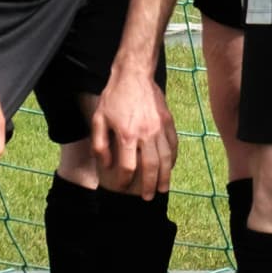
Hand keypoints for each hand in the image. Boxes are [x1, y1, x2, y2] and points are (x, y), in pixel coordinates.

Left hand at [86, 64, 177, 198]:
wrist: (134, 74)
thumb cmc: (113, 97)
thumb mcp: (98, 119)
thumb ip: (100, 145)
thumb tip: (106, 164)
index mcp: (127, 135)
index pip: (128, 166)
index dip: (125, 180)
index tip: (123, 186)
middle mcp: (146, 134)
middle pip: (151, 167)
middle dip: (150, 185)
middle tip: (148, 198)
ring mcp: (159, 128)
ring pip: (166, 158)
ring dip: (165, 176)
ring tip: (163, 189)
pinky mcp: (168, 121)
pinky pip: (173, 145)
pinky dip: (173, 158)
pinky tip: (170, 167)